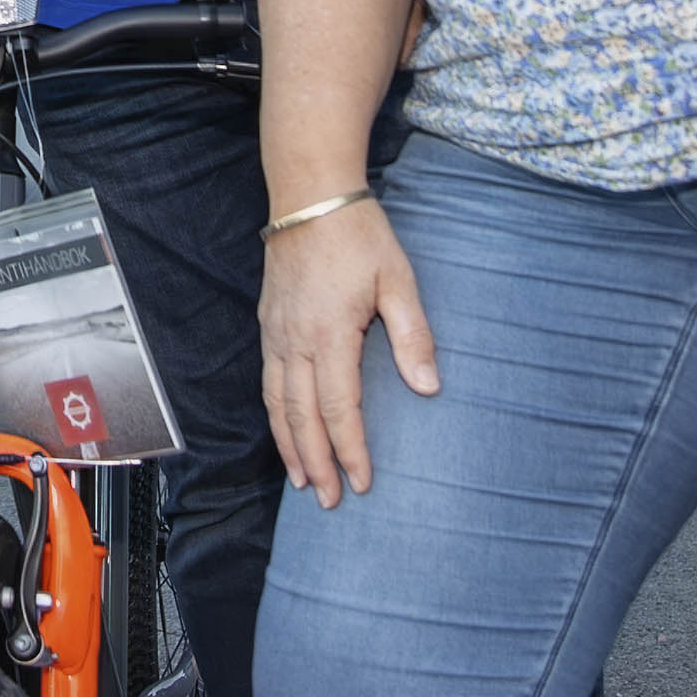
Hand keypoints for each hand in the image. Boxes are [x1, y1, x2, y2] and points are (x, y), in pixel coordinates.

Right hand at [259, 200, 438, 508]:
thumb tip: (428, 386)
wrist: (309, 195)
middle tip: (330, 500)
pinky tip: (285, 429)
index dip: (350, 450)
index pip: (339, 409)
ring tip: (303, 480)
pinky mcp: (269, 324)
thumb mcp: (398, 280)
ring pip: (277, 404)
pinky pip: (268, 382)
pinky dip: (275, 415)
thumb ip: (412, 336)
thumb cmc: (358, 234)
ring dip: (290, 446)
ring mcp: (277, 333)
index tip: (362, 482)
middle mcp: (295, 341)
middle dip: (316, 462)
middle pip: (302, 417)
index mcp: (329, 335)